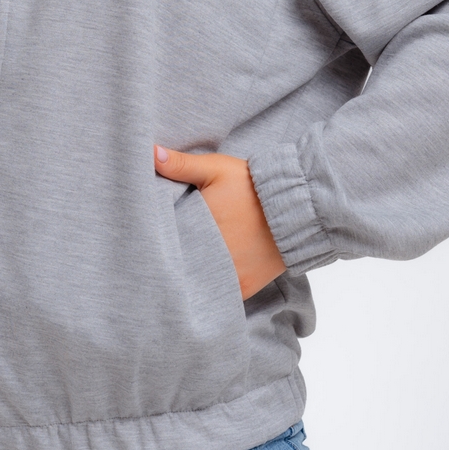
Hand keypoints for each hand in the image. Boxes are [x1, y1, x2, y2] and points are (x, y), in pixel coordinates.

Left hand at [154, 146, 285, 299]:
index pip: (163, 241)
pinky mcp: (243, 288)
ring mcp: (227, 275)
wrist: (298, 206)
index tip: (150, 237)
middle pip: (179, 265)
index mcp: (196, 228)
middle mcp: (209, 257)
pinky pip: (220, 296)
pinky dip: (211, 291)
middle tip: (165, 252)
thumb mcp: (216, 168)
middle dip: (172, 258)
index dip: (155, 239)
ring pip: (197, 283)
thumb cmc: (253, 185)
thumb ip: (180, 165)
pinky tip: (203, 282)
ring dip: (190, 275)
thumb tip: (150, 153)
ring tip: (184, 266)